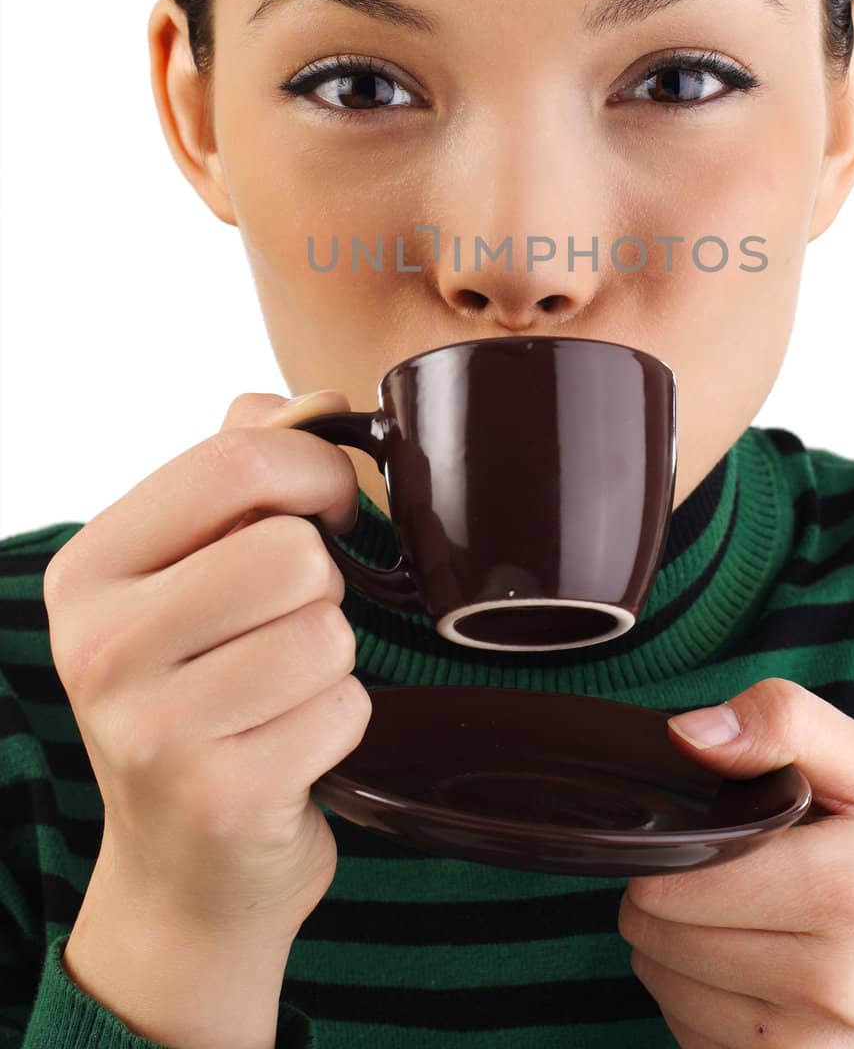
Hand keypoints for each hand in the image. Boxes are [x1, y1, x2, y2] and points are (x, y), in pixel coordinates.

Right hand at [46, 388, 371, 949]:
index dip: (315, 470)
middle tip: (286, 626)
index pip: (234, 459)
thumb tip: (316, 402)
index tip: (327, 506)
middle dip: (321, 586)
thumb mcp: (193, 569)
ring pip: (326, 631)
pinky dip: (340, 723)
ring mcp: (151, 730)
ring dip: (331, 660)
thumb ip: (245, 467)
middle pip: (292, 551)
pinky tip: (289, 747)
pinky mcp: (219, 797)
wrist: (184, 870)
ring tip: (280, 691)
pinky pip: (344, 707)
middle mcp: (100, 648)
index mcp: (90, 569)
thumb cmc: (200, 689)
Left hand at [618, 678, 853, 1046]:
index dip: (673, 846)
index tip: (710, 834)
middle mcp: (832, 984)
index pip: (682, 877)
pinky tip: (741, 969)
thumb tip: (690, 732)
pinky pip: (683, 1031)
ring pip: (660, 984)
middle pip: (658, 932)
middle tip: (722, 874)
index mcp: (852, 890)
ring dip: (675, 945)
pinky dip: (694, 996)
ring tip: (732, 918)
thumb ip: (784, 722)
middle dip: (669, 891)